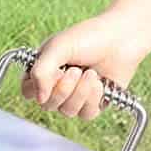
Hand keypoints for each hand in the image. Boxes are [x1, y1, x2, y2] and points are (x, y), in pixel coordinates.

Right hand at [21, 12, 147, 120]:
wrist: (122, 38)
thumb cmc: (90, 36)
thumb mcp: (58, 47)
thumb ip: (40, 70)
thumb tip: (39, 99)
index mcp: (43, 70)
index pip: (28, 92)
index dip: (38, 87)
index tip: (53, 72)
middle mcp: (56, 86)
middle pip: (47, 105)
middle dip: (63, 88)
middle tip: (76, 69)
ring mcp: (73, 97)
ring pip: (66, 111)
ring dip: (80, 92)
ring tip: (91, 73)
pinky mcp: (91, 105)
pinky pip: (85, 114)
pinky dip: (93, 98)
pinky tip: (100, 83)